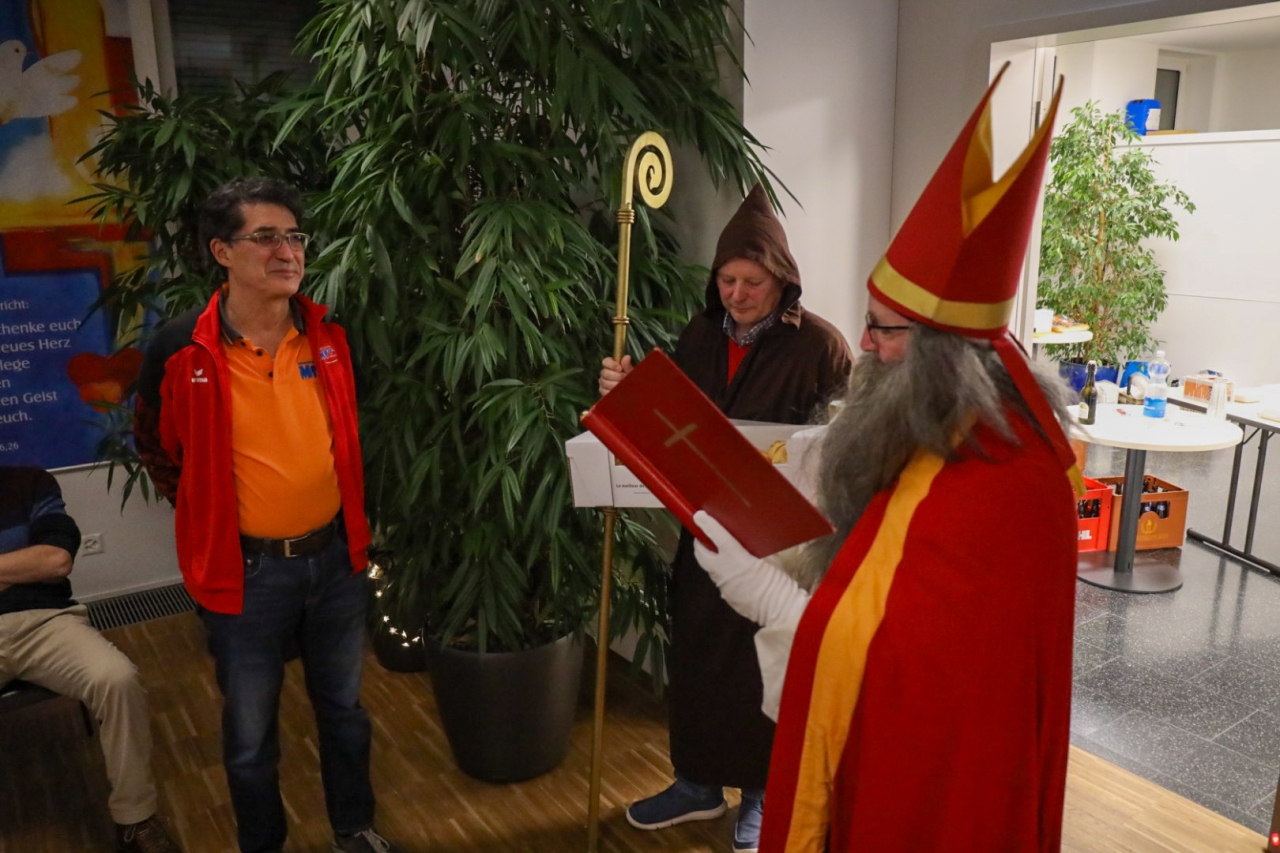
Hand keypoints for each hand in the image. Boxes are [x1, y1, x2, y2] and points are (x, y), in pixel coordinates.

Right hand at [598, 355, 632, 395]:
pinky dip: (613, 391)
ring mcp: (603, 382)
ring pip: (605, 382)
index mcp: (610, 365)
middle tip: (624, 377)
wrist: (630, 388)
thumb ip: (627, 365)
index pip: (605, 361)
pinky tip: (619, 390)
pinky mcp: (603, 391)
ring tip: (623, 385)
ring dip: (615, 384)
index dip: (612, 365)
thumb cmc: (629, 378)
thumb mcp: (630, 371)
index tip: (620, 368)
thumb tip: (627, 357)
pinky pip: (604, 391)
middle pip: (604, 372)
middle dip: (616, 376)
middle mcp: (604, 373)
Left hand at [692, 510, 809, 626]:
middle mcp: (723, 569)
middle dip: (701, 543)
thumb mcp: (771, 557)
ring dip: (711, 558)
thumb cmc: (777, 581)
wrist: (779, 610)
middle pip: (701, 553)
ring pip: (709, 567)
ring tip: (722, 552)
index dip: (706, 524)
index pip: (717, 536)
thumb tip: (751, 540)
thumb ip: (757, 547)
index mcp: (735, 556)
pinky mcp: (726, 596)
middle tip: (707, 535)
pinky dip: (723, 573)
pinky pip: (719, 580)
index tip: (699, 516)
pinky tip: (734, 572)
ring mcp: (722, 584)